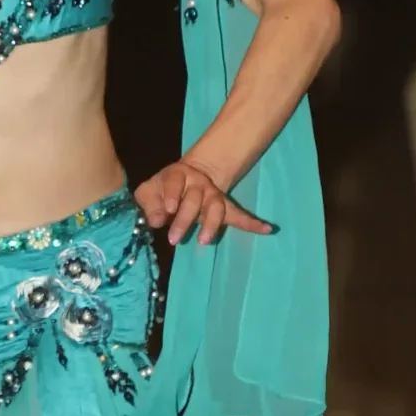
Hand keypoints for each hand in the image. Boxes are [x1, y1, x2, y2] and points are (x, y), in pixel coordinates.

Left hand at [134, 159, 275, 248]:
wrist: (189, 177)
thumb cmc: (163, 188)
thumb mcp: (149, 191)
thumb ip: (149, 203)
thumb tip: (157, 221)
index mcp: (178, 174)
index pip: (175, 181)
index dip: (172, 194)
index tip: (169, 209)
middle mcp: (198, 183)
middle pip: (195, 198)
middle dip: (185, 218)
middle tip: (174, 239)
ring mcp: (213, 195)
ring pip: (216, 206)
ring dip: (211, 224)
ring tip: (204, 241)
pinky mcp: (223, 207)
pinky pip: (239, 215)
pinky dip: (252, 223)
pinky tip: (266, 229)